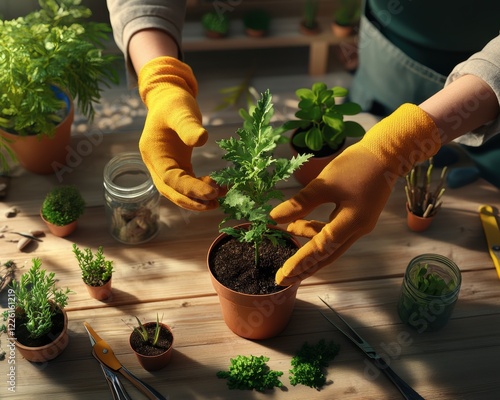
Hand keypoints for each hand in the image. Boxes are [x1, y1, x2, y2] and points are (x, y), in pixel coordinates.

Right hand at [138, 56, 218, 210]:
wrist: (170, 98)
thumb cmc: (174, 103)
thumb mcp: (181, 111)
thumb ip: (188, 126)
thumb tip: (202, 139)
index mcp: (153, 154)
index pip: (170, 179)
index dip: (190, 188)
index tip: (211, 192)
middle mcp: (157, 165)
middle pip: (171, 191)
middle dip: (192, 200)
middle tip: (215, 203)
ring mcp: (166, 167)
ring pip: (178, 191)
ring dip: (196, 199)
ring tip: (218, 200)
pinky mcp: (177, 167)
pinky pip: (186, 184)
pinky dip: (200, 189)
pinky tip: (216, 188)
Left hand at [271, 104, 441, 285]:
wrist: (386, 153)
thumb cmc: (356, 165)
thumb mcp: (324, 183)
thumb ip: (300, 203)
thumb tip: (274, 218)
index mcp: (352, 223)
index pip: (321, 249)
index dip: (300, 262)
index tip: (283, 276)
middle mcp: (357, 230)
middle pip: (327, 255)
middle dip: (304, 267)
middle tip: (284, 279)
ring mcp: (359, 225)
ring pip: (330, 244)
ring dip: (308, 244)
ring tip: (287, 233)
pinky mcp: (358, 217)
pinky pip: (334, 232)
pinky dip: (316, 232)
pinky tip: (300, 225)